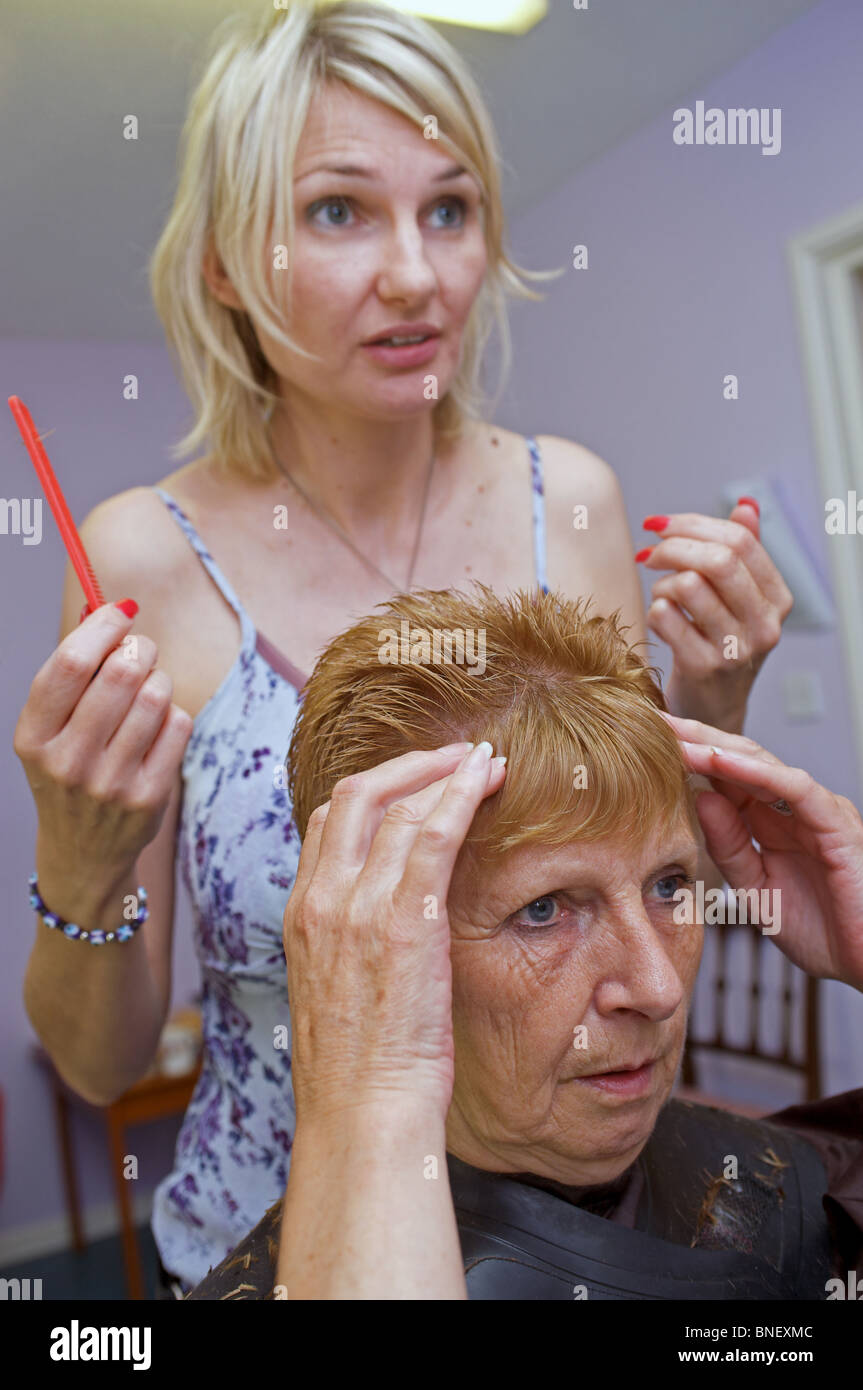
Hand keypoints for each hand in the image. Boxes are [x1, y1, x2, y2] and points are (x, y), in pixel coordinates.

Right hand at [13, 602, 192, 889]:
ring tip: (150, 691)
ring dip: (159, 681)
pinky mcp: (148, 796)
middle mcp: (67, 761)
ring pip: (156, 695)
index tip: (120, 614)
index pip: (70, 664)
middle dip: (139, 649)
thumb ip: (73, 674)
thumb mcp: (49, 730)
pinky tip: (159, 726)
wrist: (84, 852)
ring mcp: (109, 782)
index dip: (102, 628)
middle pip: (120, 673)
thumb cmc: (70, 770)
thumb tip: (111, 612)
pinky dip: (173, 714)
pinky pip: (178, 724)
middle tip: (141, 652)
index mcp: (33, 736)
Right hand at [282, 741, 506, 1123]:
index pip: (328, 821)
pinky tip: (490, 778)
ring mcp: (357, 907)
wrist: (361, 1117)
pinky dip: (461, 794)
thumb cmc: (360, 1072)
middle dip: (409, 765)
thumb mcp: (341, 993)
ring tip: (485, 761)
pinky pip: (432, 834)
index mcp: (302, 914)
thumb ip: (356, 944)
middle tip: (455, 756)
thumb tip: (393, 927)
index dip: (375, 790)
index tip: (417, 783)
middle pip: (355, 795)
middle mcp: (321, 900)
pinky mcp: (403, 921)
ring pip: (397, 805)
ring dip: (445, 771)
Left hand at [638, 501, 792, 732]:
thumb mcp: (739, 599)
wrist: (711, 709)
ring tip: (661, 596)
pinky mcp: (704, 669)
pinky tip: (660, 622)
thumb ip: (744, 552)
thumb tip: (747, 505)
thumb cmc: (718, 643)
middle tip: (649, 554)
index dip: (693, 523)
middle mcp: (764, 624)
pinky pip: (666, 617)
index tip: (658, 525)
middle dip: (673, 547)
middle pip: (718, 560)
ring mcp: (736, 649)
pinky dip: (654, 611)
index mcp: (777, 598)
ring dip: (662, 584)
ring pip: (688, 586)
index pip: (740, 541)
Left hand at [661, 712, 862, 990]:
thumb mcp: (757, 891)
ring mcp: (816, 811)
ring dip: (717, 748)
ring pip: (762, 765)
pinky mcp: (836, 823)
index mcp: (771, 823)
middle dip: (695, 739)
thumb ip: (729, 846)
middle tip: (653, 721)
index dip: (686, 759)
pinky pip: (793, 788)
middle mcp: (793, 809)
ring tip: (677, 736)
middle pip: (738, 760)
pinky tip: (719, 762)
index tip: (645, 745)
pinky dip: (756, 773)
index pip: (724, 778)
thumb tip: (699, 797)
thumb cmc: (823, 932)